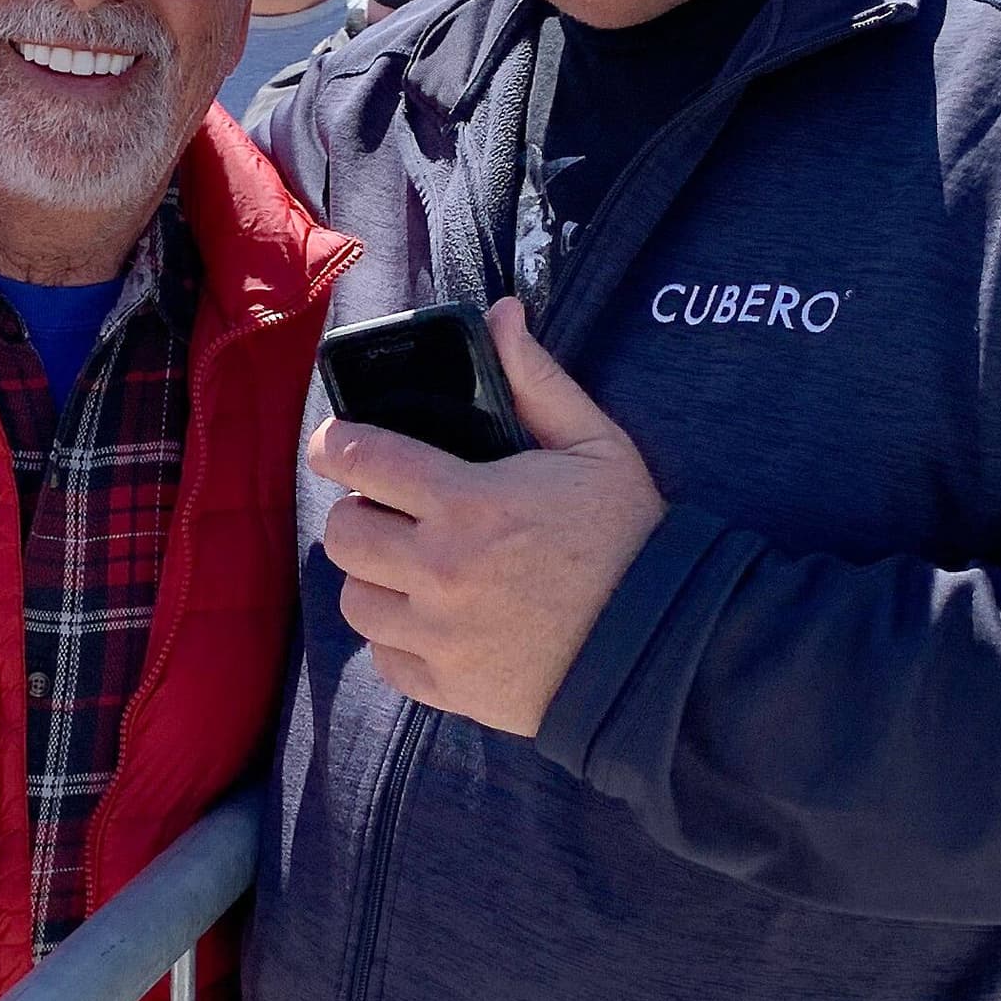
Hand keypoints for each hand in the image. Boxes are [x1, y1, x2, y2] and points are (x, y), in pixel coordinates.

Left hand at [309, 300, 666, 737]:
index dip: (337, 443)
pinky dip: (398, 640)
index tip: (336, 443)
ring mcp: (441, 635)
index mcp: (470, 502)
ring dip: (374, 579)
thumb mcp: (596, 445)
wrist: (664, 645)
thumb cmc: (630, 539)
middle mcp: (442, 570)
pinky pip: (385, 660)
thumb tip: (501, 313)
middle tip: (386, 512)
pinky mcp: (449, 688)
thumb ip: (537, 379)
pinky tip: (431, 623)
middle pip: (343, 534)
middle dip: (358, 514)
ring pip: (355, 600)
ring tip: (409, 569)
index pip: (361, 459)